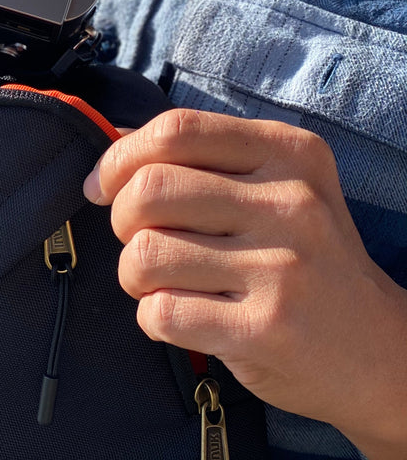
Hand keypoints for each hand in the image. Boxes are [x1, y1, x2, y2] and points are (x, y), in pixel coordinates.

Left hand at [83, 109, 406, 457]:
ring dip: (134, 275)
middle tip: (140, 242)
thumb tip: (111, 138)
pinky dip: (153, 317)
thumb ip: (196, 159)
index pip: (175, 130)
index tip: (104, 186)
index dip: (119, 157)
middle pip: (148, 190)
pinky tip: (183, 317)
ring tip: (164, 284)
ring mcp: (282, 267)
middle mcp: (291, 203)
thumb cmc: (301, 260)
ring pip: (145, 253)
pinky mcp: (266, 328)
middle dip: (121, 220)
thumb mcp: (272, 189)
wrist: (379, 352)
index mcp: (288, 153)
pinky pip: (161, 312)